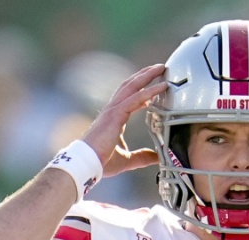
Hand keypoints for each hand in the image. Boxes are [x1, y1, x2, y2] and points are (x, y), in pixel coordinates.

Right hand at [80, 63, 167, 177]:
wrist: (87, 164)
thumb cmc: (102, 161)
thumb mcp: (128, 159)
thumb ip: (142, 157)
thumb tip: (157, 157)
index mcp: (114, 118)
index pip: (129, 97)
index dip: (142, 89)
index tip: (155, 85)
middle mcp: (113, 110)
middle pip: (130, 85)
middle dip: (145, 74)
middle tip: (160, 67)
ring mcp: (113, 110)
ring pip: (132, 86)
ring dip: (147, 75)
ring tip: (161, 67)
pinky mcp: (115, 114)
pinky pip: (135, 98)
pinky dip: (149, 91)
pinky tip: (161, 85)